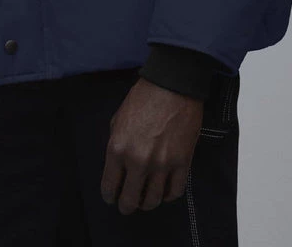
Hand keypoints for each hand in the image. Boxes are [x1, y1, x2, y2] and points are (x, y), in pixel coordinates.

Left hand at [100, 77, 203, 214]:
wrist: (173, 85)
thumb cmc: (143, 97)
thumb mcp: (118, 118)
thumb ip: (116, 145)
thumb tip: (118, 166)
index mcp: (118, 149)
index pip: (110, 187)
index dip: (110, 196)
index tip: (112, 197)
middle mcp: (138, 161)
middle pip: (130, 200)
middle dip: (126, 206)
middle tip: (128, 204)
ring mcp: (162, 164)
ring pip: (153, 201)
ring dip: (147, 203)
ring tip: (146, 198)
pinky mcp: (182, 163)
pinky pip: (175, 192)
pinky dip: (168, 195)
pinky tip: (164, 190)